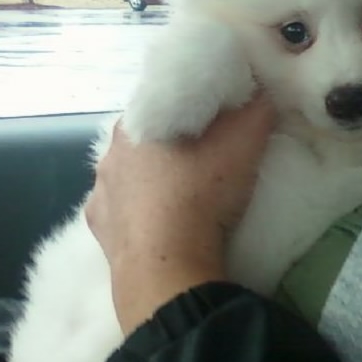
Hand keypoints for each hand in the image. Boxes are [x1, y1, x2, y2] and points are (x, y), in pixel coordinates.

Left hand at [85, 95, 274, 334]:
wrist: (167, 269)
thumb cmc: (200, 195)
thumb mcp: (243, 144)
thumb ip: (256, 110)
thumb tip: (262, 91)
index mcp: (136, 125)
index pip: (163, 102)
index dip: (190, 109)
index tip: (213, 120)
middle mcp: (109, 154)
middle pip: (146, 141)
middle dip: (171, 145)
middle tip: (204, 158)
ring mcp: (100, 194)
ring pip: (129, 177)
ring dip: (151, 181)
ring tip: (183, 197)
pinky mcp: (99, 231)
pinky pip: (120, 213)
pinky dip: (138, 215)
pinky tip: (158, 225)